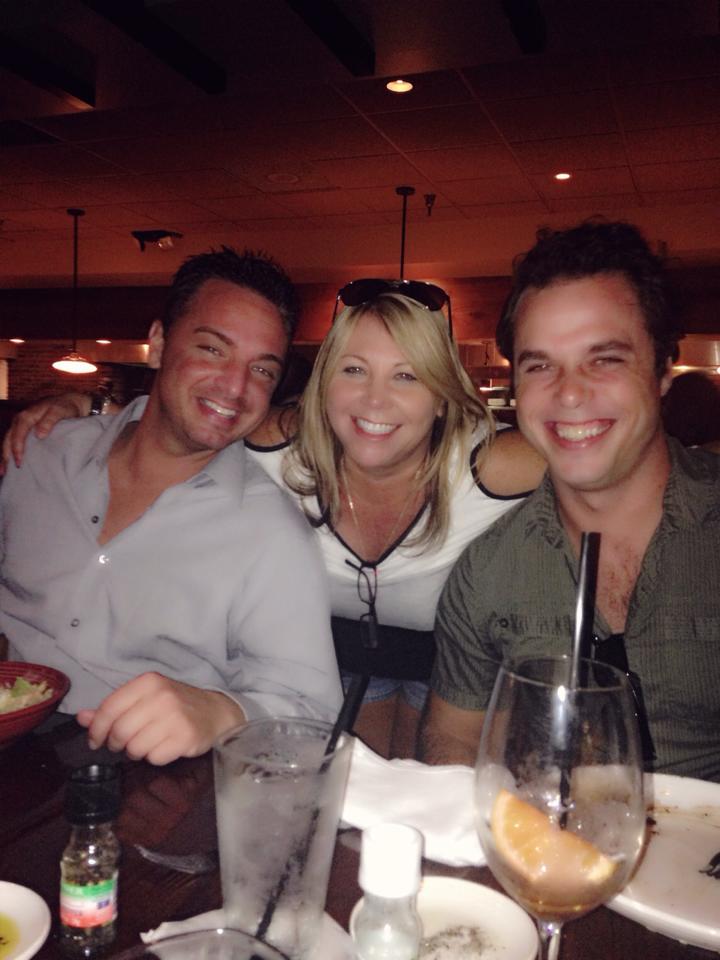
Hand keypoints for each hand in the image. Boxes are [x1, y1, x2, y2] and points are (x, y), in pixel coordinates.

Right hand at [1, 393, 90, 473]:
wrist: (69, 402)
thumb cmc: (65, 408)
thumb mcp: (59, 412)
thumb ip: (49, 421)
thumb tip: (39, 435)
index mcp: (27, 415)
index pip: (18, 433)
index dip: (17, 448)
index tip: (19, 461)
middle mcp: (20, 420)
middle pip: (8, 439)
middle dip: (5, 455)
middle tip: (5, 472)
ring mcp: (20, 426)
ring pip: (8, 441)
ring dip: (5, 456)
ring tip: (3, 472)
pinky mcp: (24, 431)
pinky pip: (14, 442)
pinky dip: (10, 453)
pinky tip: (10, 465)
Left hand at [76, 672, 245, 764]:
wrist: (215, 712)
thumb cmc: (175, 705)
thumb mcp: (144, 699)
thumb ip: (113, 708)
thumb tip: (81, 717)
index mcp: (148, 682)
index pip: (109, 708)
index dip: (97, 728)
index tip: (96, 740)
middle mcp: (162, 697)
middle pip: (120, 731)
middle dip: (116, 743)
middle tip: (123, 744)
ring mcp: (175, 717)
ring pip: (135, 747)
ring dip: (136, 751)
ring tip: (147, 743)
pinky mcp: (185, 738)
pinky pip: (154, 758)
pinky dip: (154, 757)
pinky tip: (163, 747)